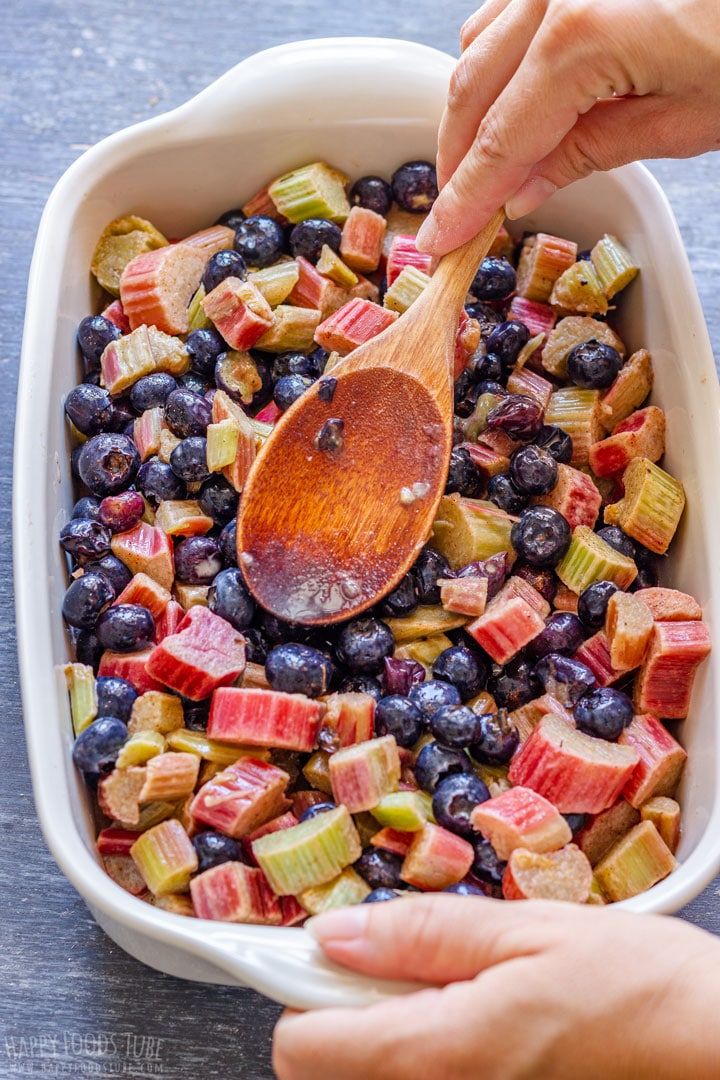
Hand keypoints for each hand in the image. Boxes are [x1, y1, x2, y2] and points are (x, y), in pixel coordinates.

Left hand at [273, 894, 719, 1078]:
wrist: (719, 1051)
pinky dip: (429, 1060)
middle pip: (327, 1075)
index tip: (326, 952)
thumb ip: (425, 935)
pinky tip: (477, 1032)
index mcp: (444, 1055)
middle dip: (348, 1013)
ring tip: (455, 1000)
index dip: (301, 987)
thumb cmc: (642, 989)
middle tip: (408, 969)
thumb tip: (335, 935)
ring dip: (389, 1039)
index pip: (302, 1047)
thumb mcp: (530, 931)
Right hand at [416, 0, 719, 253]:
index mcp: (579, 37)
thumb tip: (525, 187)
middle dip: (458, 160)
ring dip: (473, 110)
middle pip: (471, 90)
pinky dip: (498, 61)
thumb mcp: (686, 116)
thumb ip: (589, 151)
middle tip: (456, 214)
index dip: (466, 199)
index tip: (441, 239)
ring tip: (486, 167)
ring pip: (478, 45)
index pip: (500, 141)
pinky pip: (506, 12)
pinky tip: (514, 99)